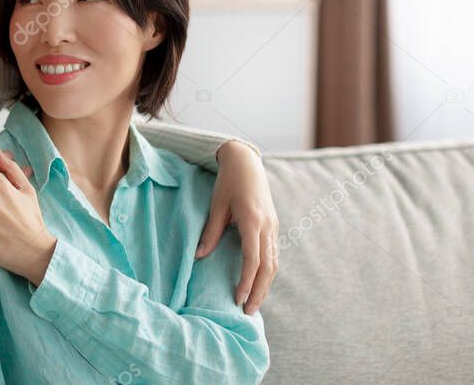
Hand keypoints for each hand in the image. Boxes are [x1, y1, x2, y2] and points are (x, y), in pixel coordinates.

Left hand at [198, 140, 278, 314]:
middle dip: (259, 291)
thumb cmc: (228, 181)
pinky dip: (267, 271)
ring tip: (254, 303)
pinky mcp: (273, 225)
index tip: (238, 299)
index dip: (246, 281)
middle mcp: (267, 226)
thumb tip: (199, 256)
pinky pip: (274, 254)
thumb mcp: (217, 205)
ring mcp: (273, 226)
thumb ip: (211, 232)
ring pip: (274, 262)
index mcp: (253, 220)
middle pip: (268, 267)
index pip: (253, 259)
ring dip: (265, 284)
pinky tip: (259, 282)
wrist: (246, 161)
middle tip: (249, 312)